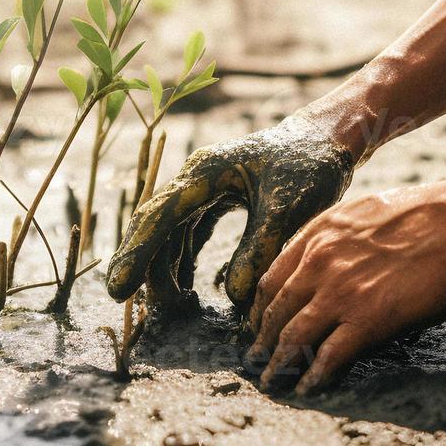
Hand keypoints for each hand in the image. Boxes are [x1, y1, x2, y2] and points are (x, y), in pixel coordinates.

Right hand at [106, 117, 354, 309]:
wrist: (326, 141)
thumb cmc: (310, 166)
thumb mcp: (288, 208)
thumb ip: (259, 247)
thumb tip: (232, 294)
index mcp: (206, 171)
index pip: (160, 216)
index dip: (137, 254)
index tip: (118, 289)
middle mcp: (196, 177)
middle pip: (155, 224)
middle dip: (142, 264)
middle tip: (131, 305)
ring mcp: (204, 187)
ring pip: (170, 231)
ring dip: (164, 266)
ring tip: (167, 305)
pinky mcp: (216, 198)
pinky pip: (189, 231)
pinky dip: (184, 259)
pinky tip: (184, 286)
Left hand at [245, 177, 445, 394]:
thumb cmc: (436, 212)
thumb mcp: (370, 213)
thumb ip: (344, 239)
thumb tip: (342, 261)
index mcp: (320, 232)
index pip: (272, 277)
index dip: (260, 307)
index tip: (258, 323)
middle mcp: (320, 261)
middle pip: (276, 310)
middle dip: (262, 339)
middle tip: (256, 359)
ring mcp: (341, 291)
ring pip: (293, 336)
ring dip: (279, 364)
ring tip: (272, 381)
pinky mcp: (368, 319)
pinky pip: (328, 356)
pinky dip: (313, 377)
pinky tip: (307, 388)